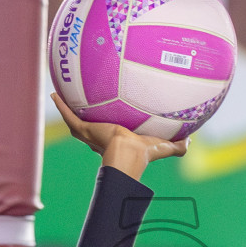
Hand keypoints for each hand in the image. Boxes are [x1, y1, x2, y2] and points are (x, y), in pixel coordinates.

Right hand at [51, 92, 186, 180]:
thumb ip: (177, 146)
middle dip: (85, 121)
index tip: (111, 122)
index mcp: (116, 142)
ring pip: (74, 121)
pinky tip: (54, 93)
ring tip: (61, 96)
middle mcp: (100, 138)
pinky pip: (69, 114)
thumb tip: (191, 141)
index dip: (109, 129)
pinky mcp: (84, 129)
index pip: (110, 135)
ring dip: (67, 111)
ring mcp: (89, 134)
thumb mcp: (163, 146)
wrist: (127, 153)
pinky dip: (61, 105)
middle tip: (82, 107)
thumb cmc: (144, 152)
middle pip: (89, 128)